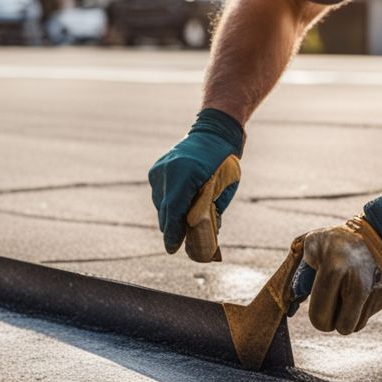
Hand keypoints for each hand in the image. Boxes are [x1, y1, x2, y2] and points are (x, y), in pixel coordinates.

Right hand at [149, 109, 243, 256]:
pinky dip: (167, 202)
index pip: (175, 209)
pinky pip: (159, 193)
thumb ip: (212, 210)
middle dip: (170, 228)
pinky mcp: (156, 169)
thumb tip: (206, 236)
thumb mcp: (225, 188)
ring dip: (169, 215)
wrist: (213, 133)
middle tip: (175, 244)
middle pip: (165, 209)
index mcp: (188, 174)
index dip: (173, 232)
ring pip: (160, 203)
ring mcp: (160, 169)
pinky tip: (177, 206)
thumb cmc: (224, 161)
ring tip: (178, 225)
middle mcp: (169, 171)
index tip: (172, 248)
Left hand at [296, 218, 381, 334]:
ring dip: (347, 317)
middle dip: (333, 321)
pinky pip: (367, 317)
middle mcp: (357, 283)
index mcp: (333, 269)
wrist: (378, 234)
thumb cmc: (335, 241)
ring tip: (343, 294)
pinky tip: (358, 291)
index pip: (321, 316)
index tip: (317, 308)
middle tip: (330, 305)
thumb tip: (292, 304)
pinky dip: (359, 310)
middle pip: (342, 328)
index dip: (316, 316)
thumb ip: (298, 274)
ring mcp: (374, 291)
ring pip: (356, 327)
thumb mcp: (311, 246)